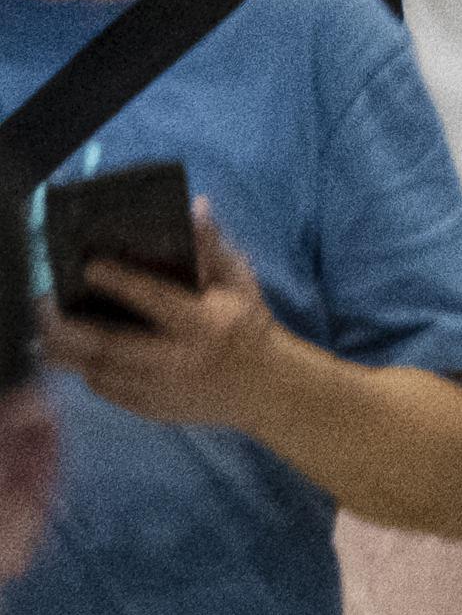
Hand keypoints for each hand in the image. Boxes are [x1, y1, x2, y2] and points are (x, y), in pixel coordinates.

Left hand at [41, 205, 279, 428]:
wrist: (264, 386)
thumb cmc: (248, 324)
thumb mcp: (239, 281)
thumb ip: (213, 247)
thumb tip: (195, 207)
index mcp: (201, 322)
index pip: (155, 299)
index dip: (119, 282)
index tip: (89, 266)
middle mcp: (176, 358)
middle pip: (109, 345)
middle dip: (69, 327)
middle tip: (43, 305)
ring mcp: (160, 388)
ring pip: (99, 371)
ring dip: (68, 350)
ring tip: (45, 331)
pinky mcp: (150, 408)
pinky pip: (105, 389)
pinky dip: (85, 369)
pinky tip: (75, 353)